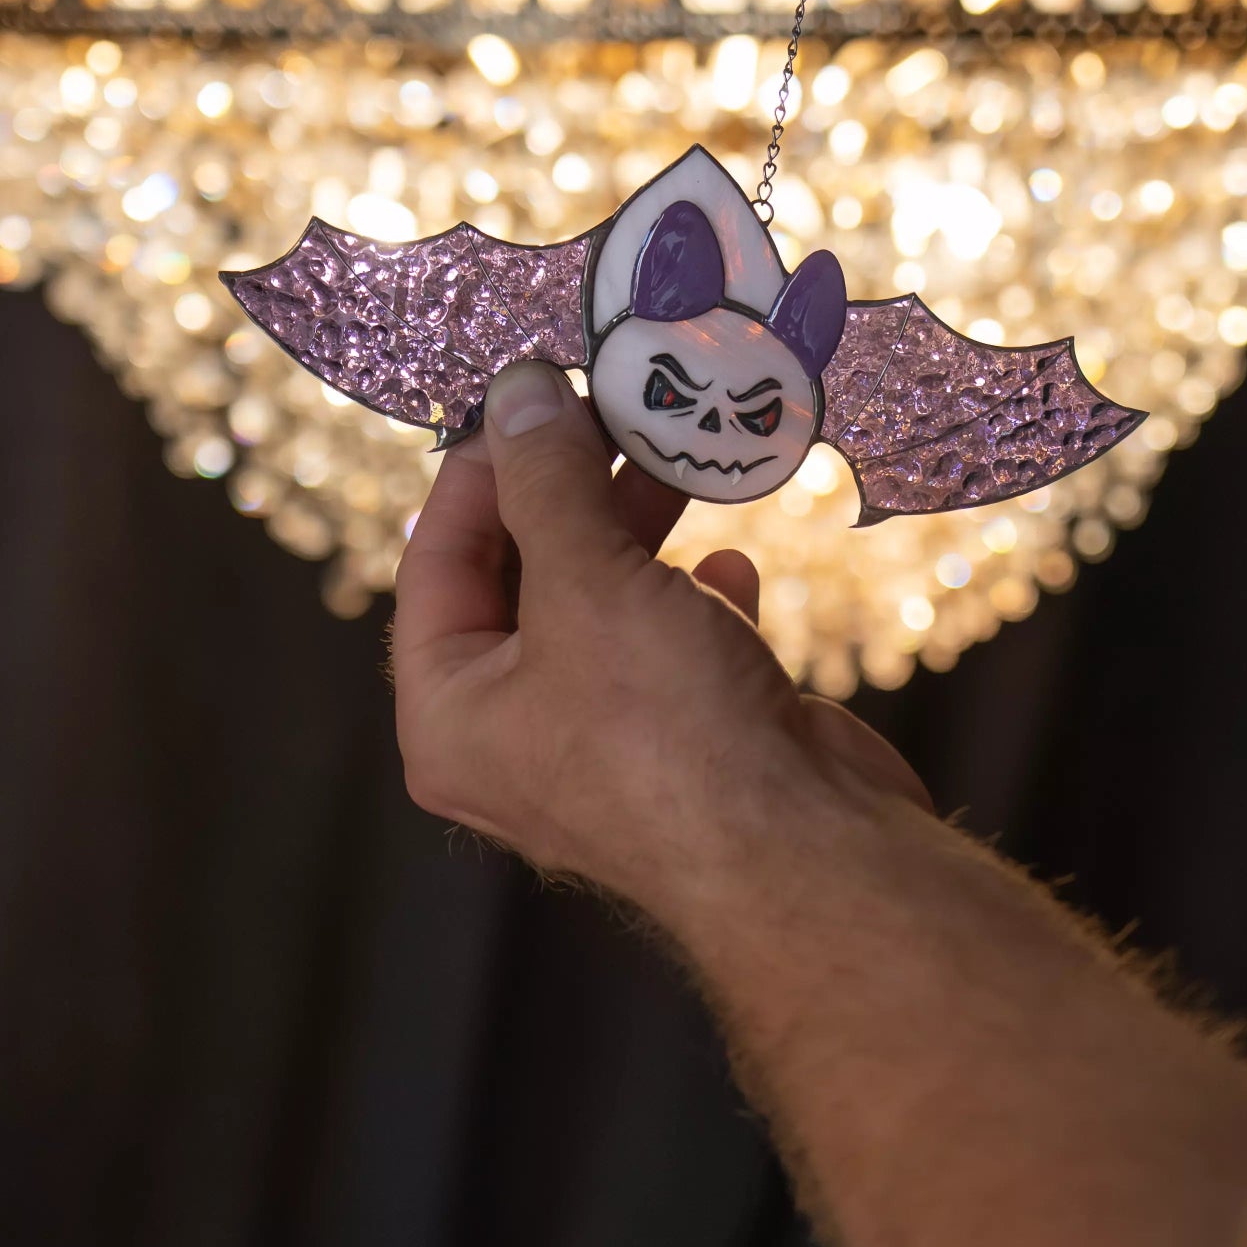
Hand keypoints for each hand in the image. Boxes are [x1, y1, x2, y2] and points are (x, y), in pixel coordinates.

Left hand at [391, 361, 929, 912]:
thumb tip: (517, 390)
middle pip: (523, 580)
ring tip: (675, 459)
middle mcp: (516, 735)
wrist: (809, 856)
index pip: (437, 563)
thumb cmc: (668, 730)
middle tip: (612, 412)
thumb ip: (546, 480)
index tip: (530, 395)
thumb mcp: (587, 582)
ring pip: (605, 605)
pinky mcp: (689, 743)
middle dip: (570, 491)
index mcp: (452, 713)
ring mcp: (606, 743)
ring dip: (638, 530)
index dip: (480, 472)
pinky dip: (697, 598)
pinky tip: (732, 568)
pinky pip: (673, 645)